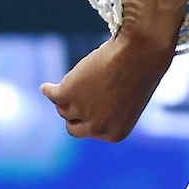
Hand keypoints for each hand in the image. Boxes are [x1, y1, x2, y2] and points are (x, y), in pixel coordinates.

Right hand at [41, 30, 170, 142]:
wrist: (139, 54)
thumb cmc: (141, 72)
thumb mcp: (129, 101)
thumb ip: (110, 111)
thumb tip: (88, 109)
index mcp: (115, 134)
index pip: (92, 132)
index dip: (90, 119)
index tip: (92, 108)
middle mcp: (96, 127)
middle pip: (73, 127)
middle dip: (74, 115)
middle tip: (78, 102)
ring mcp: (80, 111)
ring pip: (63, 108)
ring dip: (66, 97)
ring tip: (74, 83)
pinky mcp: (67, 93)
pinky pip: (51, 94)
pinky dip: (48, 89)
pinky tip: (47, 87)